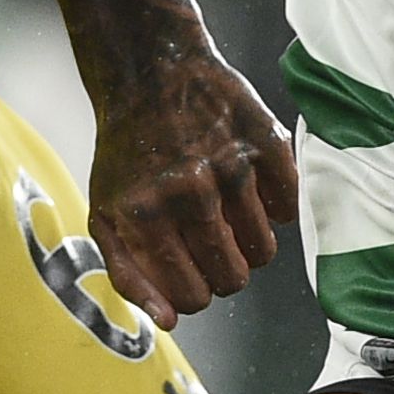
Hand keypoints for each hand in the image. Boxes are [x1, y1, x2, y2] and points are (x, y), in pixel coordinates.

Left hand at [83, 38, 296, 324]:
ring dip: (250, 243)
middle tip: (211, 242)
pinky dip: (275, 207)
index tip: (191, 273)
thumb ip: (129, 275)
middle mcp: (188, 192)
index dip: (194, 294)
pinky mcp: (266, 143)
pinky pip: (288, 208)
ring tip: (228, 213)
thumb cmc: (129, 152)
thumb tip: (170, 322)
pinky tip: (251, 186)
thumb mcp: (105, 213)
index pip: (192, 298)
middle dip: (224, 273)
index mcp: (143, 216)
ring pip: (264, 251)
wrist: (152, 71)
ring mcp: (232, 166)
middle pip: (233, 279)